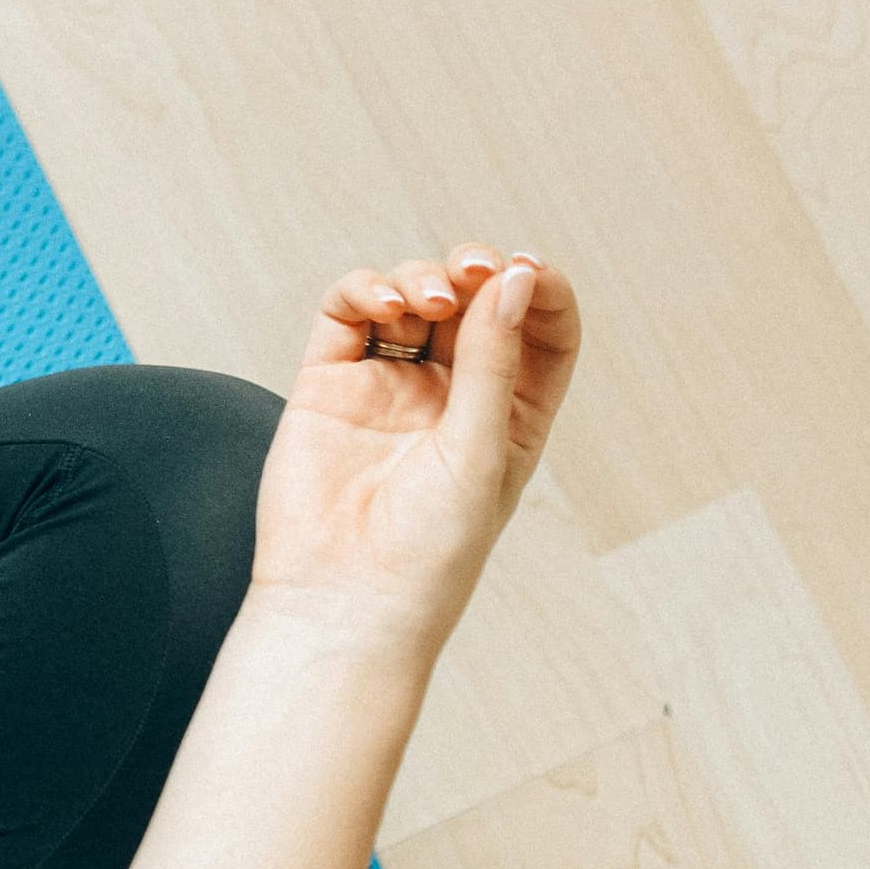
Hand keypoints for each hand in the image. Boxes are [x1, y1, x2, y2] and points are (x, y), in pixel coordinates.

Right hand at [248, 246, 581, 667]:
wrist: (342, 599)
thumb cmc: (429, 550)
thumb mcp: (481, 452)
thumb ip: (492, 361)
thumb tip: (513, 278)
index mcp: (510, 415)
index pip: (540, 332)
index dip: (539, 290)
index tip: (528, 269)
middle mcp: (451, 394)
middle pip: (473, 301)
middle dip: (476, 273)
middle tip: (474, 270)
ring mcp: (388, 383)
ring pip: (410, 296)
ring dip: (421, 278)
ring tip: (424, 300)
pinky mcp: (329, 381)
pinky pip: (347, 312)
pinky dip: (366, 291)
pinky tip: (384, 305)